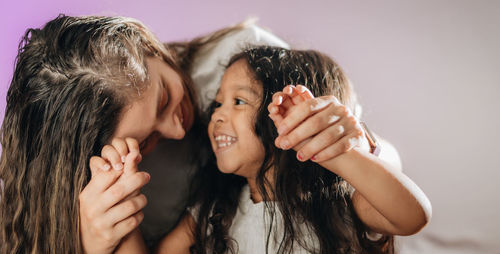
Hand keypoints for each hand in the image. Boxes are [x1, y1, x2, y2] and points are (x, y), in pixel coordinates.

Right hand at [79, 138, 149, 253]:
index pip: (107, 176)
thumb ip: (113, 176)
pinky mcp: (111, 236)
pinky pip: (133, 221)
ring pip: (130, 206)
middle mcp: (92, 209)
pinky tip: (138, 213)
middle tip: (147, 176)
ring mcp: (101, 223)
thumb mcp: (98, 194)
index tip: (132, 164)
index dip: (122, 168)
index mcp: (87, 195)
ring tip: (143, 198)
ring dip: (141, 200)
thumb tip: (134, 154)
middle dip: (137, 180)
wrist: (89, 241)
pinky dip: (139, 215)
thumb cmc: (98, 209)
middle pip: (120, 190)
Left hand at [268, 85, 366, 162]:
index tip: (280, 131)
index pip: (307, 106)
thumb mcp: (312, 121)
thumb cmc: (325, 131)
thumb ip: (296, 123)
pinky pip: (341, 145)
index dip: (293, 118)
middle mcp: (340, 109)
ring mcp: (351, 121)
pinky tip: (315, 159)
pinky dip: (327, 153)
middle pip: (317, 122)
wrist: (351, 139)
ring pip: (329, 135)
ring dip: (312, 147)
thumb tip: (275, 132)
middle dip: (298, 135)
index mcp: (327, 101)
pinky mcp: (357, 135)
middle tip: (284, 145)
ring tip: (299, 157)